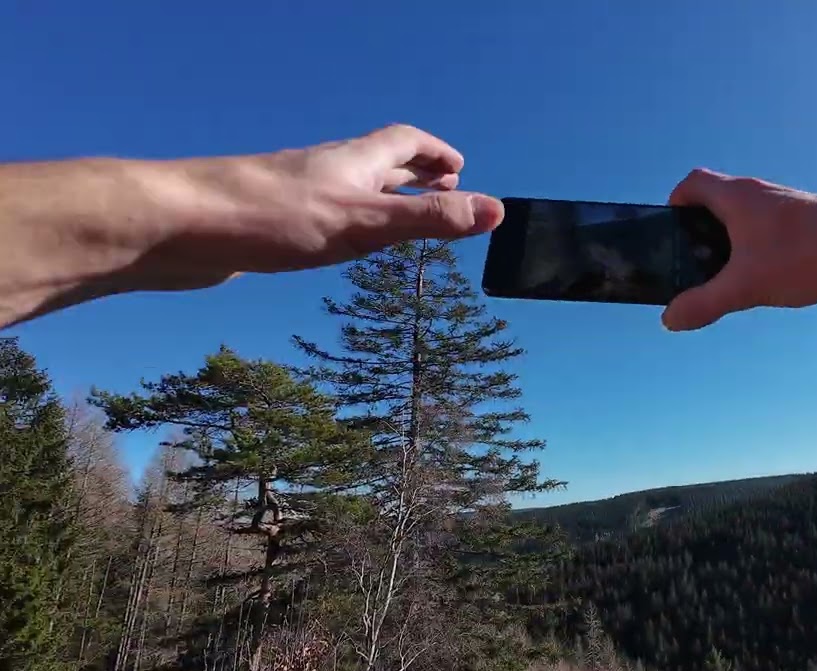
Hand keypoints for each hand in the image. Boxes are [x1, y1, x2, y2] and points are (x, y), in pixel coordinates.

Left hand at [127, 124, 504, 290]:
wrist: (181, 225)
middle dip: (414, 175)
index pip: (404, 142)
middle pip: (378, 162)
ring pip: (347, 188)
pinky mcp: (267, 220)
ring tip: (396, 221)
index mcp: (353, 162)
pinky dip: (343, 221)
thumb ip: (428, 220)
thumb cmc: (272, 218)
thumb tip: (495, 211)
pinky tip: (331, 243)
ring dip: (378, 199)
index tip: (460, 170)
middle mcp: (325, 170)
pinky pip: (318, 213)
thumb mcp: (365, 223)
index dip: (435, 153)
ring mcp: (293, 192)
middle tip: (442, 191)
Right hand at [662, 169, 816, 330]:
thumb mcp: (746, 286)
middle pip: (717, 201)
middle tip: (697, 265)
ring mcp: (787, 207)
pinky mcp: (809, 222)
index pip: (693, 182)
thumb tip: (669, 320)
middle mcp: (761, 194)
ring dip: (732, 244)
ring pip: (747, 219)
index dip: (675, 203)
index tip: (672, 232)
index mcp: (737, 196)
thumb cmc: (809, 256)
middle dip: (701, 232)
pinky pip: (771, 232)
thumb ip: (704, 303)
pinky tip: (771, 281)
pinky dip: (759, 251)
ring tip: (733, 279)